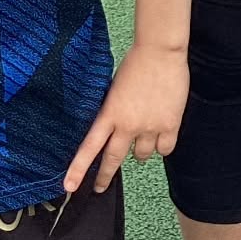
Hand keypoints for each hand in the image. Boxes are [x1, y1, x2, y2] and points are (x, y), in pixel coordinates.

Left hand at [64, 43, 187, 193]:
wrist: (161, 52)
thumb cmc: (136, 63)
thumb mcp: (114, 89)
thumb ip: (112, 111)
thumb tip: (112, 128)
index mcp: (110, 113)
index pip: (90, 146)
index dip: (79, 168)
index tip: (70, 186)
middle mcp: (128, 124)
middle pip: (114, 159)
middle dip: (105, 176)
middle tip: (99, 188)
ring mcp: (150, 127)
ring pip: (141, 156)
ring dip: (139, 151)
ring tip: (141, 137)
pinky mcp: (170, 125)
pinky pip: (165, 150)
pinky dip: (161, 146)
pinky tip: (159, 135)